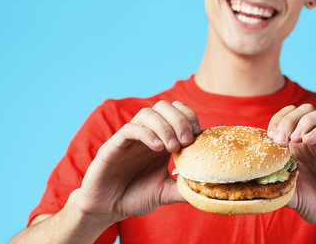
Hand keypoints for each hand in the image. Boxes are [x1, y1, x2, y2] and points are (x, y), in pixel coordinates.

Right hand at [74, 100, 199, 222]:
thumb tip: (208, 189)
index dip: (190, 119)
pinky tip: (157, 148)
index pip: (178, 112)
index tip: (198, 136)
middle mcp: (148, 133)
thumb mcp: (165, 193)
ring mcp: (131, 137)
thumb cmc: (135, 197)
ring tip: (172, 147)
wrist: (107, 208)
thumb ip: (183, 188)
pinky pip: (131, 128)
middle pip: (165, 106)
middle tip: (186, 142)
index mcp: (162, 139)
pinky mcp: (114, 145)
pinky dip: (147, 134)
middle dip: (180, 120)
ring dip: (165, 126)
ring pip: (148, 112)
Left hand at [267, 104, 315, 240]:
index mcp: (301, 144)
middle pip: (304, 109)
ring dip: (305, 120)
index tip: (270, 138)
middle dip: (288, 119)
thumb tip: (253, 178)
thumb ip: (274, 182)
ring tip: (295, 139)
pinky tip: (307, 142)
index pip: (288, 115)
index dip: (277, 120)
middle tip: (280, 140)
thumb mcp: (289, 192)